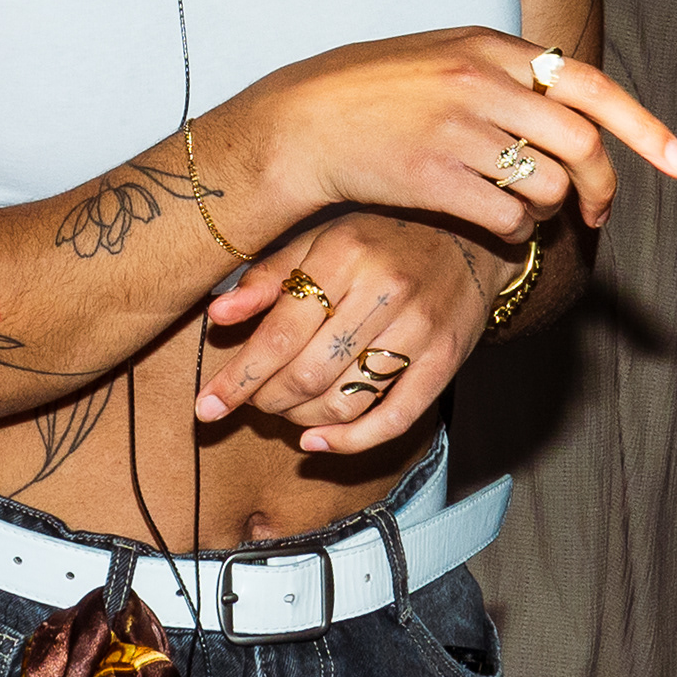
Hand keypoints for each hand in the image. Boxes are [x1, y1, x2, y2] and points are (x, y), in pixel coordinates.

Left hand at [196, 212, 506, 453]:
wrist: (469, 233)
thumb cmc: (380, 237)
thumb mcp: (318, 239)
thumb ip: (268, 277)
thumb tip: (218, 316)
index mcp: (343, 254)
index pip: (278, 333)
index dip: (238, 379)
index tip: (206, 407)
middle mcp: (383, 290)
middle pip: (308, 374)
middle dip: (267, 400)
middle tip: (255, 402)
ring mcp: (420, 327)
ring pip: (345, 401)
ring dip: (302, 421)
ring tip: (287, 412)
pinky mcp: (446, 359)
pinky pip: (394, 418)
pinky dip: (350, 442)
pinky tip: (317, 442)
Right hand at [220, 29, 676, 249]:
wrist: (304, 121)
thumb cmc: (379, 93)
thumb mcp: (448, 59)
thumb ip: (510, 76)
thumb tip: (581, 111)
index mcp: (491, 47)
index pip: (592, 87)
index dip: (645, 129)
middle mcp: (481, 83)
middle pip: (582, 145)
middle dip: (602, 188)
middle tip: (599, 213)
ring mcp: (457, 131)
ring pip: (548, 188)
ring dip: (545, 212)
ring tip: (512, 206)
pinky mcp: (434, 178)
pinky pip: (509, 221)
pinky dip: (512, 233)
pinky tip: (486, 223)